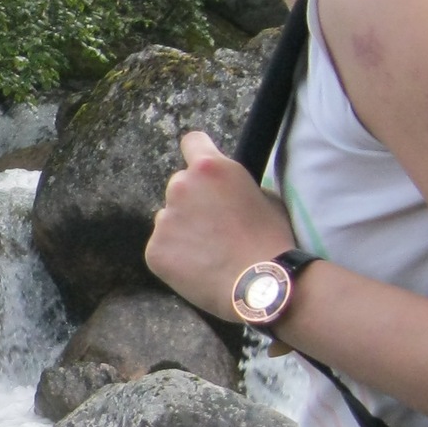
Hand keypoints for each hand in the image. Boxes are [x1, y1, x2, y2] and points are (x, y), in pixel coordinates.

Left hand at [144, 131, 295, 319]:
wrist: (262, 284)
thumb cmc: (272, 240)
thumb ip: (234, 185)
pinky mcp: (154, 249)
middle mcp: (181, 186)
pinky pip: (162, 247)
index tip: (202, 171)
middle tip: (214, 227)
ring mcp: (164, 218)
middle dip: (193, 201)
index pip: (192, 142)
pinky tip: (199, 269)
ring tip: (209, 253)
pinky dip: (175, 256)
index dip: (198, 155)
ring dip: (182, 230)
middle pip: (180, 186)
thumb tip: (222, 190)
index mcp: (211, 168)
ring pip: (169, 218)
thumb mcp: (264, 197)